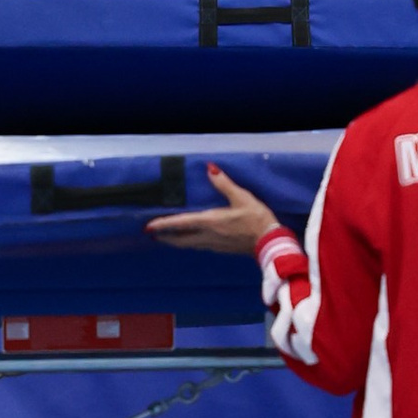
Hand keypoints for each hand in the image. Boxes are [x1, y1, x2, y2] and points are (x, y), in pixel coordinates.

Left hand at [150, 164, 285, 254]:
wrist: (269, 241)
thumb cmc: (255, 217)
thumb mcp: (241, 197)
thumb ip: (224, 184)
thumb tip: (209, 169)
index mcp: (210, 222)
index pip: (181, 223)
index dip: (164, 224)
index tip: (149, 226)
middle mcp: (207, 236)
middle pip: (180, 239)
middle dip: (166, 237)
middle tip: (152, 234)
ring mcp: (213, 244)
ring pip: (189, 244)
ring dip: (176, 241)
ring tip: (167, 237)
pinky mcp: (221, 249)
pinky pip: (199, 245)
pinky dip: (189, 242)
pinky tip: (191, 240)